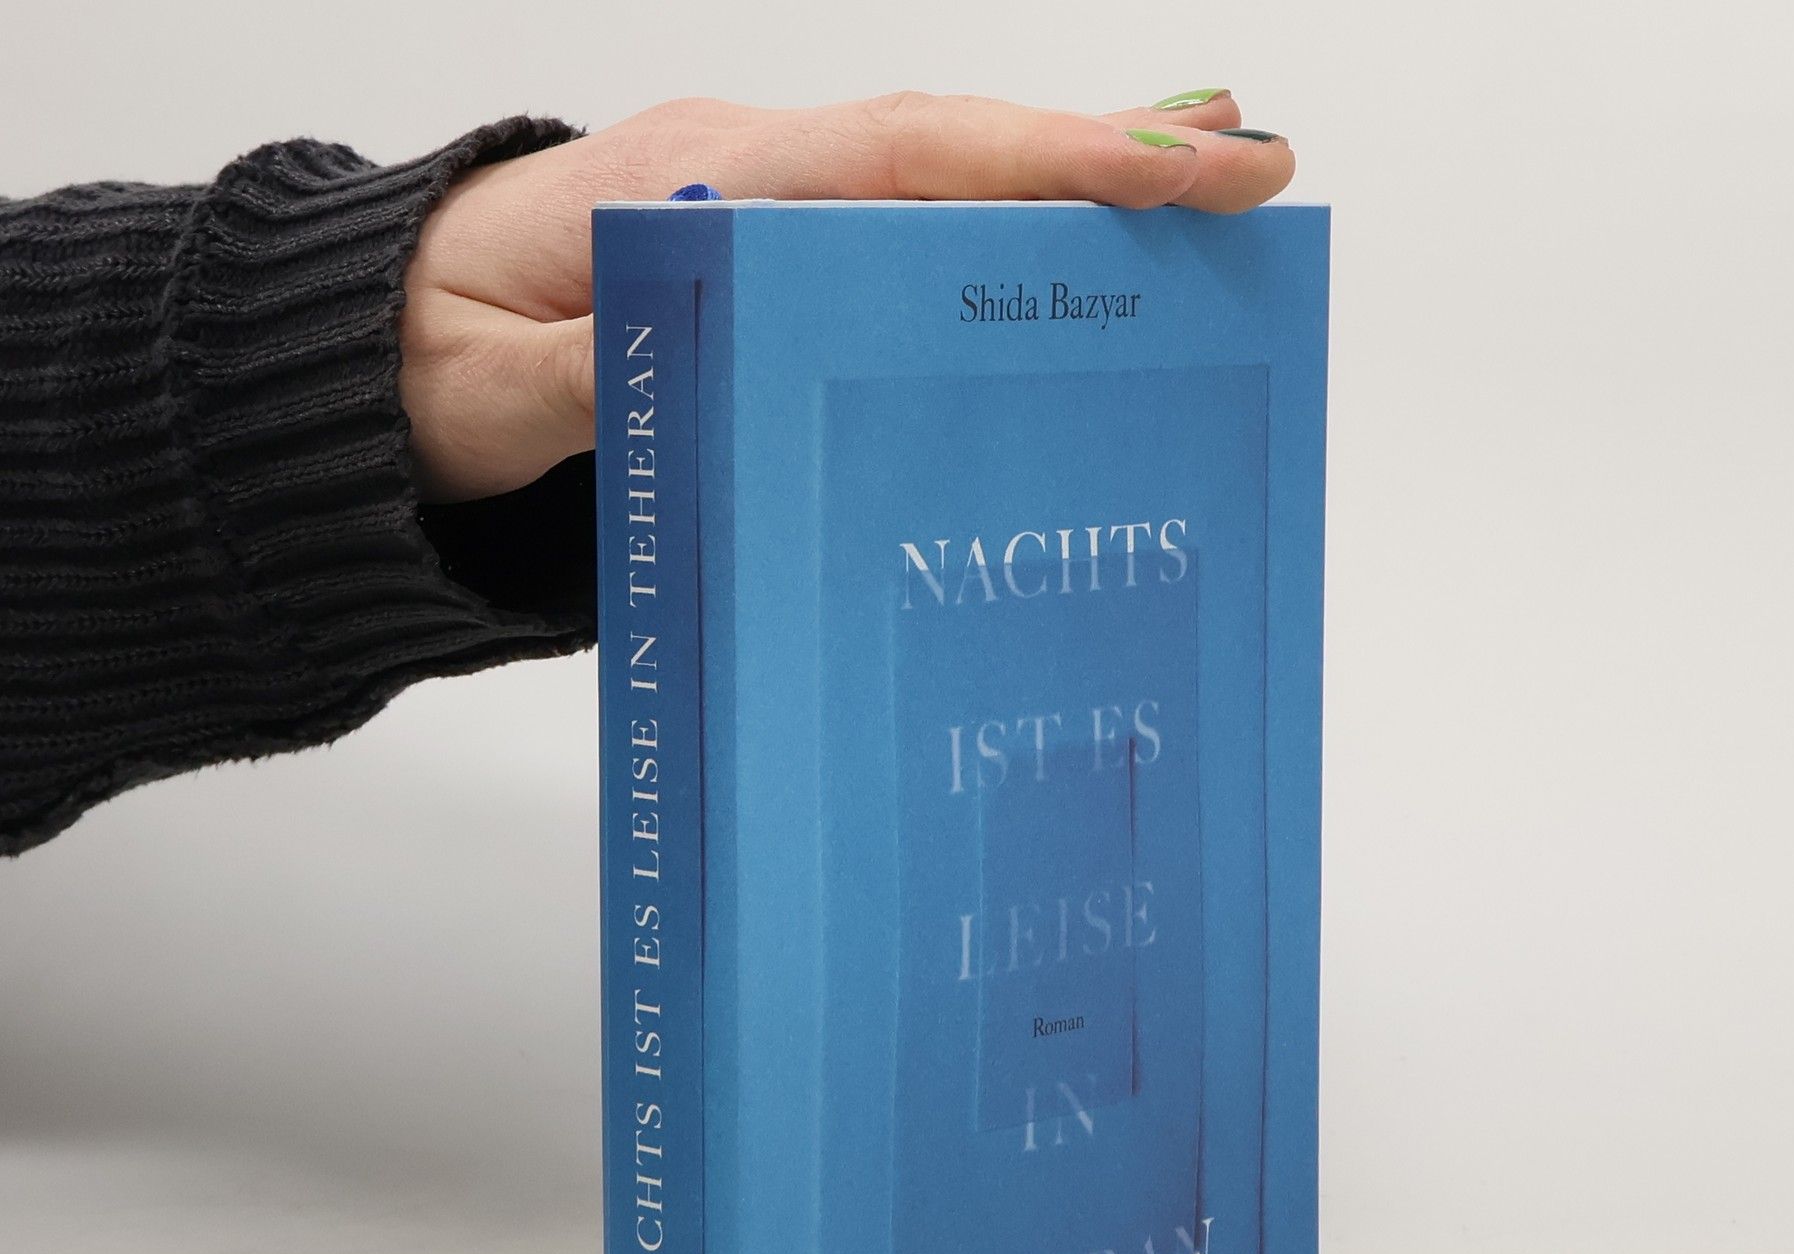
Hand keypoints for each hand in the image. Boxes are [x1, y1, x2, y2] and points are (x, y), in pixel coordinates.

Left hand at [399, 91, 1293, 502]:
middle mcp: (743, 175)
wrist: (369, 348)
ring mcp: (756, 205)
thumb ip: (591, 378)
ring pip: (941, 183)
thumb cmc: (423, 365)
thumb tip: (697, 353)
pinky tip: (1069, 257)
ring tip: (1209, 200)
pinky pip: (900, 229)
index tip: (1183, 168)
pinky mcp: (760, 248)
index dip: (1050, 163)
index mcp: (695, 187)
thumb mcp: (490, 393)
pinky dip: (997, 232)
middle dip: (1108, 159)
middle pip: (955, 152)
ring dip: (1072, 188)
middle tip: (1256, 176)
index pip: (905, 159)